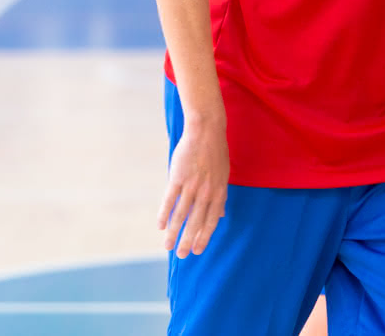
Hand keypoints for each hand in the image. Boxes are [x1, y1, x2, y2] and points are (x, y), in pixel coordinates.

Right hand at [158, 113, 229, 258]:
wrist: (206, 130)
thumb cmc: (216, 153)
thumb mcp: (224, 175)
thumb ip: (220, 197)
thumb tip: (220, 216)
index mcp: (219, 191)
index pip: (211, 220)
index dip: (204, 237)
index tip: (197, 250)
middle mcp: (207, 191)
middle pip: (195, 222)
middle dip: (188, 240)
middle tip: (182, 255)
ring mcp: (192, 185)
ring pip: (181, 215)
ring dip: (173, 233)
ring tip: (168, 247)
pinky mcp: (178, 177)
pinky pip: (170, 200)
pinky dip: (164, 214)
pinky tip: (160, 226)